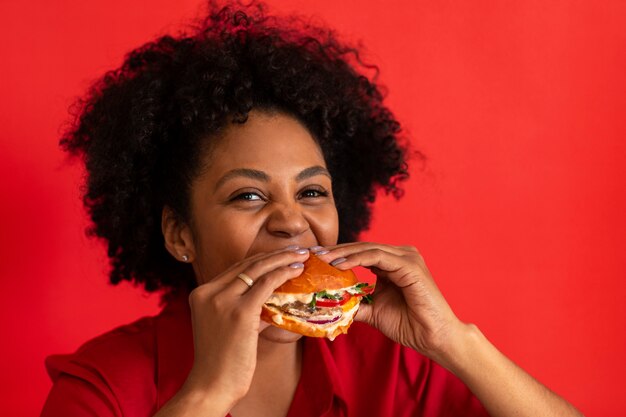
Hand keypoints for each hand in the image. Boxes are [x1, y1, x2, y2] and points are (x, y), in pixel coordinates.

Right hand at [181, 247, 309, 408]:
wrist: (211, 385)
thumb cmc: (222, 360)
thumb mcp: (224, 325)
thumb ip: (240, 306)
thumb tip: (271, 294)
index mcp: (201, 292)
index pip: (236, 268)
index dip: (261, 259)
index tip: (280, 255)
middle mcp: (208, 292)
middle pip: (247, 264)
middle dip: (275, 255)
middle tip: (296, 251)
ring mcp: (222, 300)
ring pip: (258, 270)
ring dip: (283, 260)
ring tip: (301, 257)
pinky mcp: (240, 311)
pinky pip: (266, 284)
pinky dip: (283, 274)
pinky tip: (296, 271)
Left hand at [317, 242, 462, 361]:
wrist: (433, 337)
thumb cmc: (409, 325)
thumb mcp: (374, 312)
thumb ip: (355, 304)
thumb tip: (330, 304)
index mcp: (393, 263)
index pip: (360, 252)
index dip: (337, 254)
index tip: (315, 259)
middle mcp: (401, 255)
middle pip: (362, 247)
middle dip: (336, 250)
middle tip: (313, 253)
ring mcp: (407, 257)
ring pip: (368, 249)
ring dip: (343, 253)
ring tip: (323, 259)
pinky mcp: (410, 265)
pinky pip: (378, 257)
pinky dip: (357, 259)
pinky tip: (340, 265)